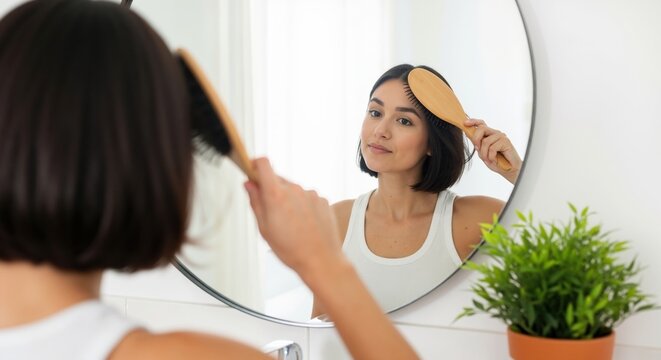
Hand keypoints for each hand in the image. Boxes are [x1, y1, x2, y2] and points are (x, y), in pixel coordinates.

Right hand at [244, 158, 343, 274]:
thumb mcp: (264, 228)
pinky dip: (302, 206)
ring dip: (288, 200)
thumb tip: (249, 185)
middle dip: (271, 190)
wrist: (321, 260)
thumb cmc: (292, 249)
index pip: (263, 164)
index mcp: (277, 195)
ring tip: (290, 223)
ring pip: (293, 190)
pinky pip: (307, 197)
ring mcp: (311, 194)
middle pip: (278, 180)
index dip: (255, 164)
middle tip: (271, 212)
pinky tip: (303, 224)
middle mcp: (295, 190)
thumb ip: (256, 202)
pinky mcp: (322, 200)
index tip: (251, 170)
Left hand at [464, 118, 521, 183]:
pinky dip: (491, 156)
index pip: (481, 124)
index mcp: (489, 135)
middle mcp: (495, 133)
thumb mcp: (483, 153)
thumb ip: (477, 144)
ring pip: (486, 141)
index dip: (473, 122)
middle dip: (476, 139)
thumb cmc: (496, 161)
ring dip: (484, 153)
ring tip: (488, 159)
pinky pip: (492, 148)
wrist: (508, 170)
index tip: (465, 123)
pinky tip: (494, 160)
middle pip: (481, 129)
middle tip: (477, 149)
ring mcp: (501, 137)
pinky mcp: (506, 142)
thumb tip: (468, 134)